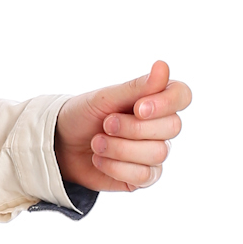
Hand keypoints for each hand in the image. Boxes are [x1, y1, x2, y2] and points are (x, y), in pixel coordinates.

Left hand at [54, 61, 191, 192]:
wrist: (61, 144)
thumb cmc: (83, 115)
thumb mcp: (104, 98)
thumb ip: (136, 87)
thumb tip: (163, 67)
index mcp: (155, 100)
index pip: (182, 96)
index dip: (165, 103)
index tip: (138, 108)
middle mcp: (161, 127)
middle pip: (172, 127)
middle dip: (133, 127)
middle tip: (105, 124)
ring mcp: (154, 153)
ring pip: (157, 153)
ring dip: (120, 148)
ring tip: (96, 142)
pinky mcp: (143, 176)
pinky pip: (144, 176)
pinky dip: (116, 167)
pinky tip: (99, 159)